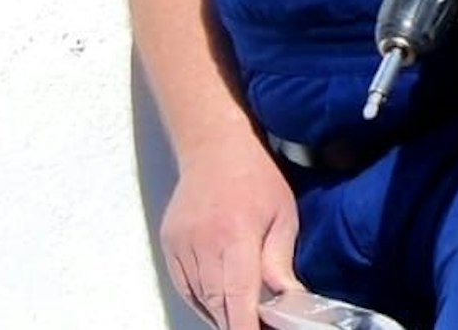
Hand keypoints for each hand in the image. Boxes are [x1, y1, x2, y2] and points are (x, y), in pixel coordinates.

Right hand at [159, 135, 303, 329]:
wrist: (212, 144)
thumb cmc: (255, 178)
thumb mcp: (282, 216)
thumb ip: (280, 264)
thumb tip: (289, 303)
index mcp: (235, 235)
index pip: (237, 296)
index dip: (244, 327)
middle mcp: (202, 242)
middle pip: (217, 304)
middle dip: (237, 323)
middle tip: (258, 323)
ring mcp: (181, 243)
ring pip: (200, 299)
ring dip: (221, 314)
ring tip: (242, 313)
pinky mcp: (169, 244)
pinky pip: (185, 287)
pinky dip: (202, 302)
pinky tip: (220, 301)